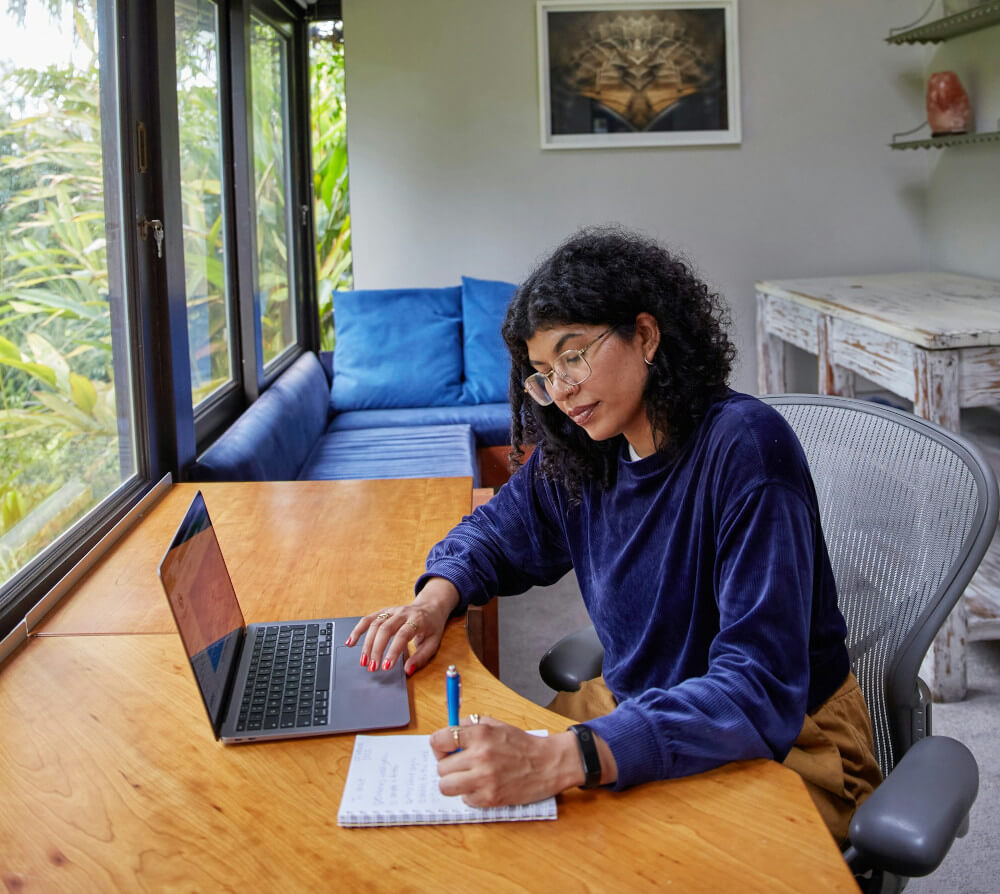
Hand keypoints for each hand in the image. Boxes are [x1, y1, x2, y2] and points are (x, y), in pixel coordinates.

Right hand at [345, 577, 459, 675]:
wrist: (431, 607)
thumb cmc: (432, 627)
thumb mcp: (433, 643)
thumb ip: (421, 657)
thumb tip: (408, 670)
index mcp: (417, 620)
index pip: (403, 635)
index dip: (393, 651)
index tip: (386, 667)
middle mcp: (403, 613)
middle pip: (385, 629)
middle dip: (376, 649)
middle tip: (372, 667)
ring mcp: (392, 610)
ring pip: (374, 624)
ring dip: (366, 644)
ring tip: (364, 662)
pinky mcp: (384, 611)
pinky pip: (368, 619)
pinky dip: (358, 630)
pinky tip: (351, 642)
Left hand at [429, 715, 583, 806]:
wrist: (548, 763)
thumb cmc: (521, 744)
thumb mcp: (495, 725)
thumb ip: (470, 726)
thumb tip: (448, 734)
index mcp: (480, 734)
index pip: (439, 740)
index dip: (439, 746)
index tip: (445, 749)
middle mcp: (480, 756)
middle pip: (441, 767)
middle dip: (448, 766)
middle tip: (460, 765)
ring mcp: (484, 779)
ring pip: (446, 787)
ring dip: (454, 783)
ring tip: (467, 777)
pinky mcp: (490, 798)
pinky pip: (465, 800)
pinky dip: (471, 795)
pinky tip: (484, 786)